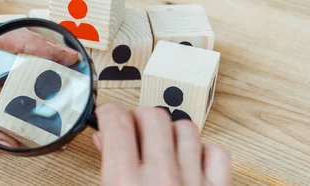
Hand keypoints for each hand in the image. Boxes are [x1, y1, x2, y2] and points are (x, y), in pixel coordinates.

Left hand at [0, 29, 78, 146]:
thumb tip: (9, 136)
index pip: (0, 42)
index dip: (33, 46)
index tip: (57, 55)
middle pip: (1, 40)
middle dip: (34, 47)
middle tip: (62, 60)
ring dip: (21, 55)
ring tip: (48, 67)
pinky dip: (4, 66)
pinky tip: (19, 77)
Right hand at [92, 104, 230, 185]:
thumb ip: (106, 168)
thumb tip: (104, 141)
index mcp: (125, 183)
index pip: (117, 122)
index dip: (108, 112)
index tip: (107, 114)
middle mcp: (161, 179)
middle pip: (152, 116)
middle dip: (139, 117)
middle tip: (133, 130)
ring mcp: (193, 183)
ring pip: (186, 128)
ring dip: (170, 131)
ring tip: (161, 145)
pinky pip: (217, 153)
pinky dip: (203, 151)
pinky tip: (190, 160)